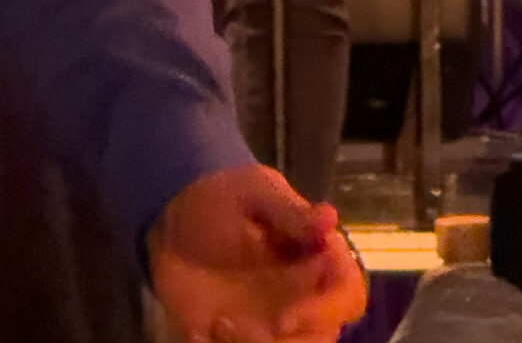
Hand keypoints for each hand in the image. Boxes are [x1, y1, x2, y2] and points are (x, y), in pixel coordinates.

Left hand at [148, 165, 366, 341]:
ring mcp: (277, 324)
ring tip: (218, 325)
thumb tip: (330, 217)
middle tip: (236, 326)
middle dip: (284, 342)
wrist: (174, 225)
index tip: (285, 318)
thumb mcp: (252, 193)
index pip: (348, 294)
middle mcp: (306, 299)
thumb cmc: (223, 201)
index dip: (327, 311)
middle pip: (322, 338)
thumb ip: (290, 211)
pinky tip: (202, 331)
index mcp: (317, 260)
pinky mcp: (245, 339)